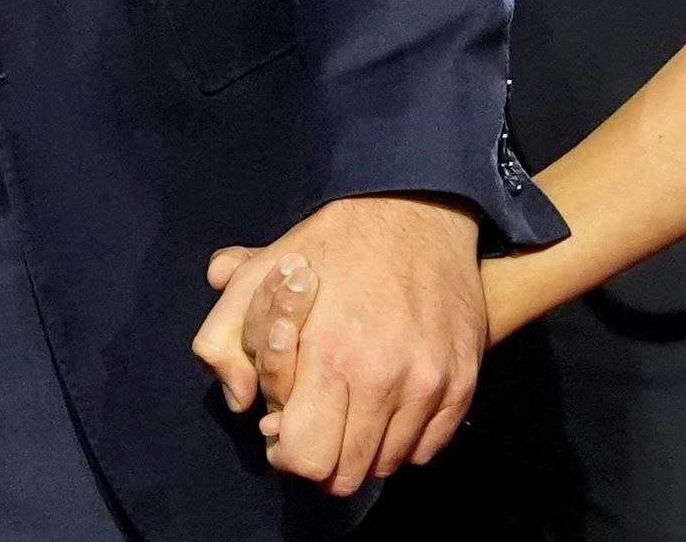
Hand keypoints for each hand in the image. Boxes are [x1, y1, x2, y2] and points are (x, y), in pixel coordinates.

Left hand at [192, 195, 481, 493]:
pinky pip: (429, 447)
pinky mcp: (461, 380)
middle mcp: (385, 378)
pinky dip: (406, 437)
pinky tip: (389, 402)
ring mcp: (429, 382)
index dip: (288, 452)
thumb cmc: (329, 248)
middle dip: (325, 456)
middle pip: (347, 474)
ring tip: (354, 405)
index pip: (306, 459)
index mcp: (329, 357)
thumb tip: (239, 401)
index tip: (287, 429)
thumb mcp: (255, 280)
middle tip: (320, 420)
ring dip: (366, 446)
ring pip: (389, 464)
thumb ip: (224, 343)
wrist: (415, 210)